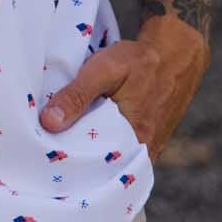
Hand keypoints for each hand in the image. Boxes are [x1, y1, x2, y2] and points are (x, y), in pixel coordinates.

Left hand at [38, 14, 209, 162]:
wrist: (176, 55)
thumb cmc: (140, 61)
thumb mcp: (104, 69)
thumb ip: (77, 95)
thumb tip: (48, 123)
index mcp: (133, 139)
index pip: (92, 165)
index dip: (68, 161)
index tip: (45, 154)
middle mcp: (143, 152)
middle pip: (101, 167)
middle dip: (76, 160)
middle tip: (49, 150)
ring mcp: (147, 150)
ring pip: (111, 161)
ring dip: (90, 153)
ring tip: (64, 144)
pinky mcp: (148, 144)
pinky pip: (122, 155)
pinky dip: (105, 148)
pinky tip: (87, 136)